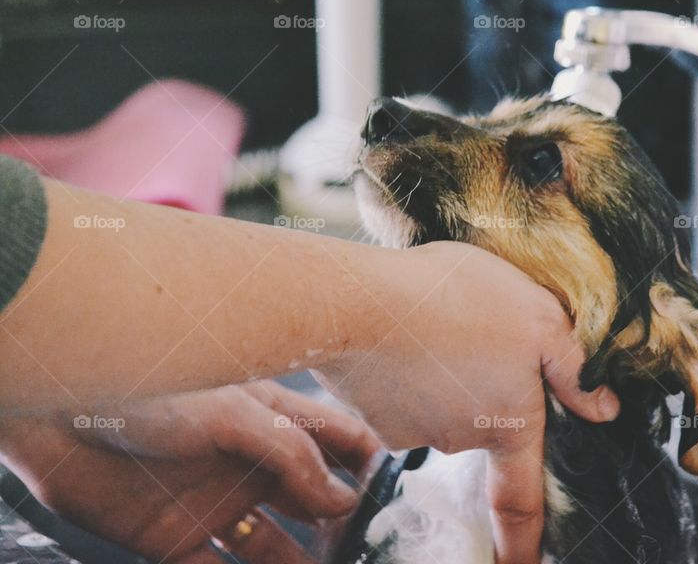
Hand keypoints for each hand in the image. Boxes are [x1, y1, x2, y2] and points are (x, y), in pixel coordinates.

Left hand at [0, 382, 379, 563]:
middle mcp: (253, 464)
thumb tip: (342, 499)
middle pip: (314, 501)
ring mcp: (218, 502)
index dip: (369, 469)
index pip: (340, 443)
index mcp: (275, 421)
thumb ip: (293, 455)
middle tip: (361, 552)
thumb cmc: (152, 394)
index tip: (390, 501)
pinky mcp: (176, 538)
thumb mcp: (235, 414)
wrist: (62, 419)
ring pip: (276, 544)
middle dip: (341, 527)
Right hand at [316, 241, 620, 563]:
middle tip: (470, 331)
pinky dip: (402, 369)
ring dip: (439, 372)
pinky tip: (401, 331)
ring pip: (435, 403)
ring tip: (433, 319)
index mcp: (507, 423)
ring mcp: (411, 430)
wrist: (361, 302)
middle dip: (476, 391)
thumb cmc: (456, 300)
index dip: (523, 544)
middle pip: (476, 425)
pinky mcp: (372, 412)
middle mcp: (459, 439)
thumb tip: (603, 407)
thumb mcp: (537, 315)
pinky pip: (396, 393)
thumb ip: (573, 364)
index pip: (519, 500)